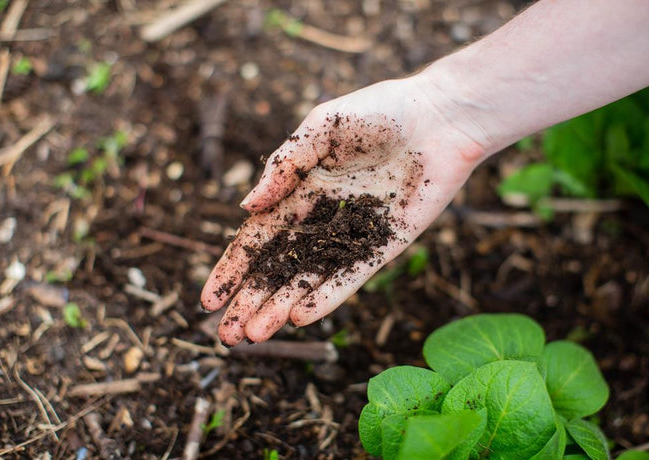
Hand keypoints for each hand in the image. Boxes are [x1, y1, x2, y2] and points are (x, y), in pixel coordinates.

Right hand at [200, 75, 485, 344]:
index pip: (257, 238)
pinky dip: (328, 295)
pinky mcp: (385, 245)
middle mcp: (322, 220)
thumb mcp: (322, 128)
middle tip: (227, 337)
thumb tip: (246, 206)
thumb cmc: (380, 111)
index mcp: (300, 191)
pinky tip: (301, 317)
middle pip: (279, 267)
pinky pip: (352, 276)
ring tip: (255, 335)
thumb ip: (284, 164)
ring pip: (310, 278)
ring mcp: (353, 236)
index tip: (208, 300)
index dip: (233, 269)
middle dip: (251, 300)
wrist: (440, 118)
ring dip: (282, 306)